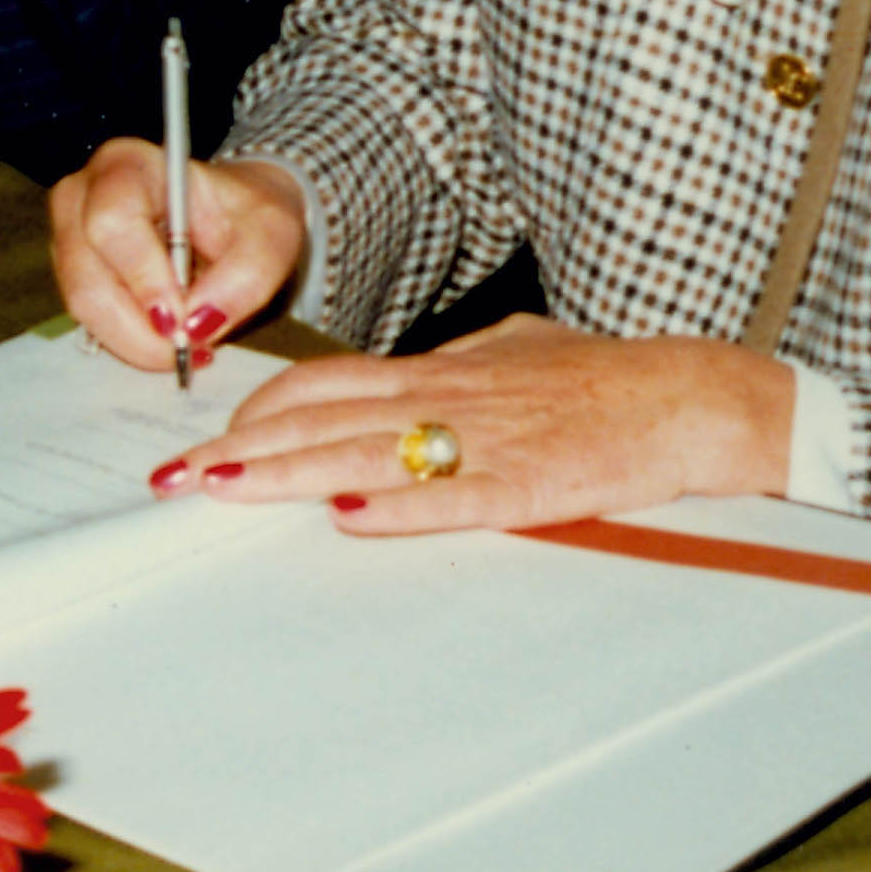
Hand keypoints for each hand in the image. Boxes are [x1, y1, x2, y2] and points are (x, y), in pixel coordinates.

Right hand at [51, 142, 305, 369]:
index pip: (114, 222)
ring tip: (189, 344)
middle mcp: (83, 196)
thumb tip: (197, 325)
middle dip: (140, 328)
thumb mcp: (270, 236)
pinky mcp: (73, 273)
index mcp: (128, 165)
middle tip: (190, 347)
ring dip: (138, 340)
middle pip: (88, 278)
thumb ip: (245, 277)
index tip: (180, 320)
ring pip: (85, 308)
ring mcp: (70, 236)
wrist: (232, 214)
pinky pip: (91, 321)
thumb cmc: (246, 213)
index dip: (143, 278)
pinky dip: (132, 340)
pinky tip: (170, 338)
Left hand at [144, 313, 793, 527]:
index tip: (206, 438)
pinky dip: (403, 507)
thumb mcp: (517, 353)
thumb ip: (452, 371)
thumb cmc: (607, 380)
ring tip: (226, 490)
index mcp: (445, 370)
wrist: (693, 396)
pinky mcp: (535, 483)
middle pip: (329, 418)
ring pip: (373, 453)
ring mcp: (491, 441)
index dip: (260, 409)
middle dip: (245, 449)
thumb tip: (397, 381)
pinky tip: (353, 518)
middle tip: (177, 475)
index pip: (329, 382)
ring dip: (292, 475)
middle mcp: (454, 398)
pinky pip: (459, 497)